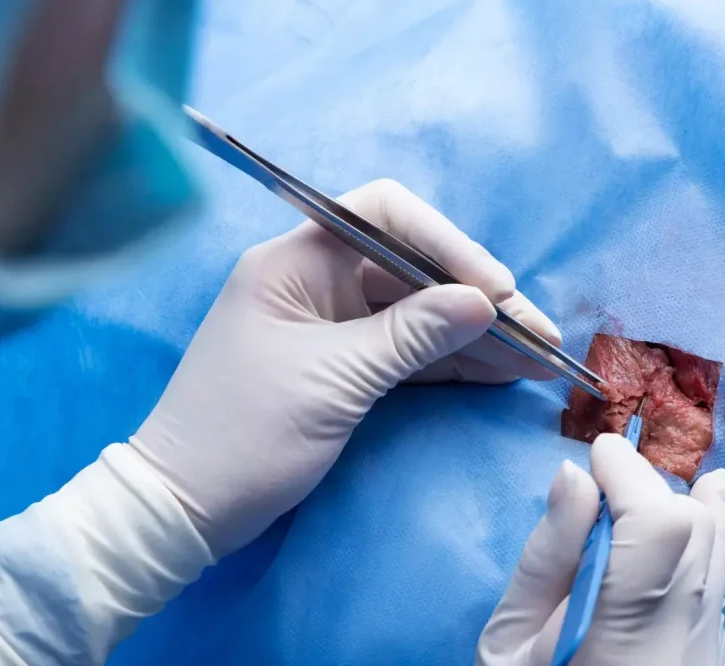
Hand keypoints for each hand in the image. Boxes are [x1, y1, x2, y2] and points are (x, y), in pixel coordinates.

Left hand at [131, 179, 560, 556]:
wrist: (184, 509)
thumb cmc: (243, 434)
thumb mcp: (334, 381)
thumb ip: (411, 335)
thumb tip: (484, 302)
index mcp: (296, 261)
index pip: (383, 215)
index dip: (446, 243)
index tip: (495, 290)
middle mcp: (317, 280)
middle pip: (413, 269)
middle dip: (477, 299)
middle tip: (540, 334)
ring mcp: (333, 324)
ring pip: (419, 313)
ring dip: (477, 334)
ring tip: (539, 357)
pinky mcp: (345, 365)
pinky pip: (409, 351)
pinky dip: (453, 361)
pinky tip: (502, 370)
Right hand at [476, 435, 724, 665]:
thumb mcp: (508, 648)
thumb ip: (546, 560)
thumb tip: (575, 475)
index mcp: (627, 643)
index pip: (658, 526)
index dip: (629, 474)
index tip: (593, 451)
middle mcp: (686, 644)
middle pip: (694, 531)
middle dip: (646, 486)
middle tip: (598, 486)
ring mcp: (710, 652)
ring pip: (717, 549)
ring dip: (678, 502)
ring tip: (646, 475)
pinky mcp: (715, 654)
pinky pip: (721, 574)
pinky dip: (709, 529)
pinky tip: (708, 494)